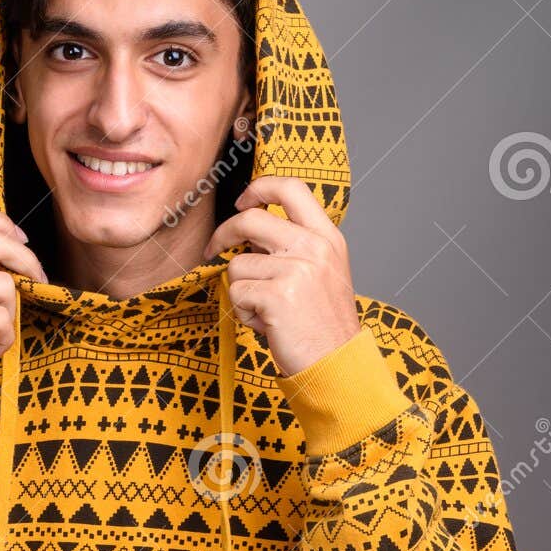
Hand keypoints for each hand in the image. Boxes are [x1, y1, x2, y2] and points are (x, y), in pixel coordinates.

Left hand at [203, 174, 361, 377]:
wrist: (337, 362)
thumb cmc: (323, 323)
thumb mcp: (323, 272)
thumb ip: (296, 246)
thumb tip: (248, 233)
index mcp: (327, 237)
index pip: (291, 188)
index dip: (260, 188)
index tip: (242, 201)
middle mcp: (313, 247)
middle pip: (250, 219)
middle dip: (223, 234)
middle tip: (213, 250)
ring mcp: (296, 270)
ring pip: (237, 265)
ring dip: (241, 291)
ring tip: (265, 311)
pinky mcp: (277, 295)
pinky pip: (236, 294)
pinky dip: (243, 312)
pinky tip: (266, 324)